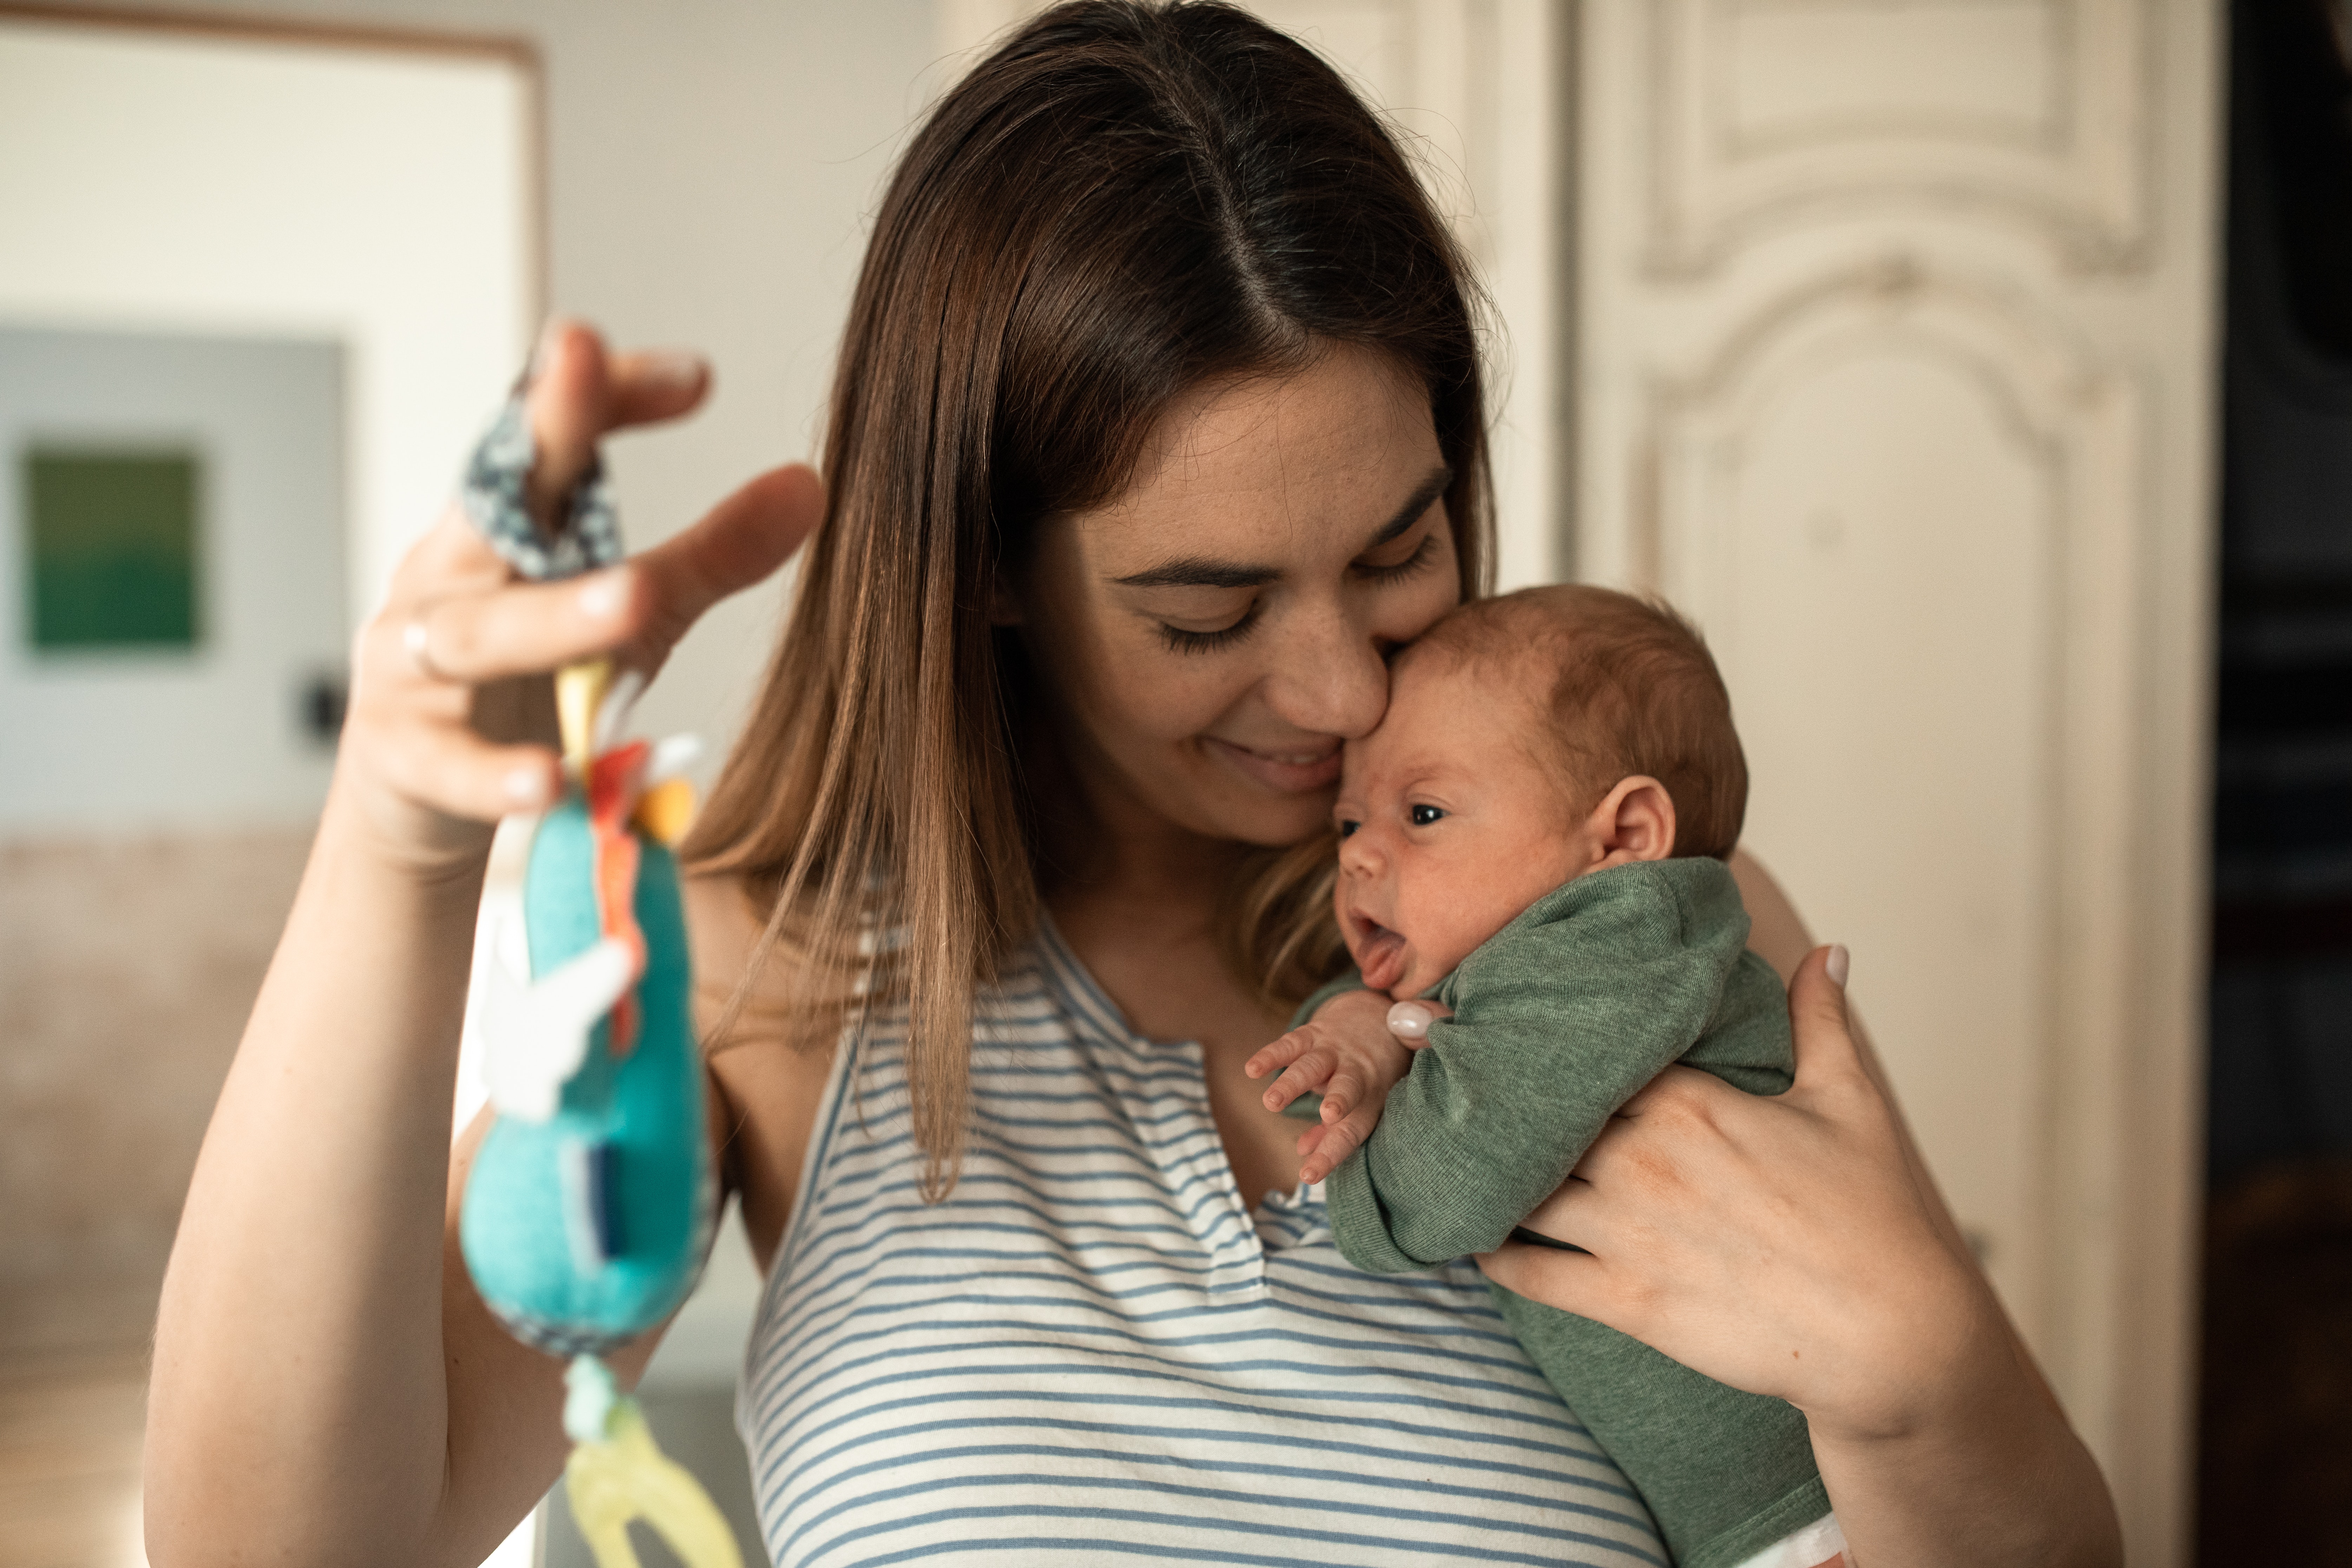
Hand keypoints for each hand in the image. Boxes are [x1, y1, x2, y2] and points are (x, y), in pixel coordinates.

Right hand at [338, 321, 823, 873]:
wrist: (419, 802)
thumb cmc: (529, 685)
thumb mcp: (629, 617)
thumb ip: (709, 555)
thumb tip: (807, 485)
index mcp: (501, 526)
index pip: (546, 434)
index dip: (603, 391)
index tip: (695, 374)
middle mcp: (448, 573)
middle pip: (499, 493)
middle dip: (546, 428)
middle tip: (583, 358)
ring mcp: (410, 660)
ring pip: (480, 631)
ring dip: (557, 617)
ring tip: (633, 604)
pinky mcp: (397, 754)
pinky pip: (448, 762)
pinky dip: (497, 771)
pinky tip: (550, 778)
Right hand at [1245, 992, 1447, 1183]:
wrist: (1374, 1018)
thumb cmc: (1367, 1075)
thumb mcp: (1359, 1105)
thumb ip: (1332, 1133)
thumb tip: (1304, 1154)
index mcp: (1368, 1101)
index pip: (1350, 1132)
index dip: (1330, 1154)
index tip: (1307, 1176)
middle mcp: (1357, 1074)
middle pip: (1348, 1088)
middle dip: (1339, 1100)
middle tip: (1327, 1115)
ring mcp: (1335, 1051)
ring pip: (1314, 1065)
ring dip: (1294, 1082)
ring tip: (1271, 1101)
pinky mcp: (1316, 1032)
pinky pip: (1293, 1042)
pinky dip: (1272, 1054)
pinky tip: (1252, 1069)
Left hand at [1476, 947, 1988, 1441]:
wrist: (1893, 1335)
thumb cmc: (1873, 1216)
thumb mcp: (1850, 1103)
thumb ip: (1822, 1020)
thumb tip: (1828, 951)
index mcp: (1686, 1101)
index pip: (1583, 1052)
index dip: (1534, 1039)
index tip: (1484, 1019)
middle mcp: (1641, 1158)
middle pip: (1535, 1115)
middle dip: (1490, 1100)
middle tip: (1439, 1082)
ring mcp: (1627, 1232)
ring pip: (1517, 1189)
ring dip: (1481, 1175)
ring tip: (1447, 1158)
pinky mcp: (1626, 1300)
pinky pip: (1527, 1273)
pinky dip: (1490, 1256)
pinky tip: (1471, 1239)